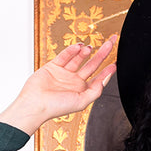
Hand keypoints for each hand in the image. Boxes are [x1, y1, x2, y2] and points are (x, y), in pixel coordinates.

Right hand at [0, 36, 117, 134]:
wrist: (35, 103)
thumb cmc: (56, 107)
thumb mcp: (81, 102)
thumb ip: (95, 91)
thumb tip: (105, 79)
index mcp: (81, 91)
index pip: (98, 78)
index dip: (107, 71)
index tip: (115, 63)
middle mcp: (74, 81)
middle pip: (92, 65)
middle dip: (102, 54)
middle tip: (111, 43)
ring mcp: (64, 73)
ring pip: (79, 58)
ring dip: (85, 52)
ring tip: (90, 48)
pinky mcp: (54, 66)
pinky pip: (65, 55)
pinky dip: (71, 50)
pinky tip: (78, 47)